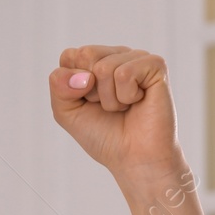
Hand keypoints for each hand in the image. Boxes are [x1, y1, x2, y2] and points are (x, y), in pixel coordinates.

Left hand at [49, 45, 182, 182]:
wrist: (135, 160)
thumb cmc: (104, 135)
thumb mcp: (66, 111)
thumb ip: (58, 86)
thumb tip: (84, 76)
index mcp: (96, 61)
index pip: (70, 56)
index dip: (72, 86)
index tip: (89, 103)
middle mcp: (117, 54)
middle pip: (86, 55)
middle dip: (91, 90)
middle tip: (109, 106)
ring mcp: (137, 58)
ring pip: (105, 68)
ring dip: (110, 100)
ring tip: (125, 108)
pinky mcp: (156, 65)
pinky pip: (125, 74)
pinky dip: (126, 97)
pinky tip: (138, 102)